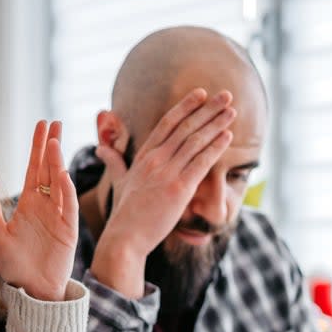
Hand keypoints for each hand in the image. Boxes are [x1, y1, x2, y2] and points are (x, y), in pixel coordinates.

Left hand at [0, 121, 78, 301]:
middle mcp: (46, 206)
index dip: (38, 148)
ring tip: (55, 141)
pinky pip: (68, 207)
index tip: (41, 127)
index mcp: (29, 204)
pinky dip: (66, 191)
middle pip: (50, 169)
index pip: (35, 169)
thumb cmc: (16, 267)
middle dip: (52, 146)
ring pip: (60, 183)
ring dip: (57, 163)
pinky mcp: (68, 231)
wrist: (32, 290)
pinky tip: (62, 173)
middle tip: (55, 123)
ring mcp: (59, 217)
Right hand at [90, 89, 235, 297]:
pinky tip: (228, 136)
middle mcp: (155, 160)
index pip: (167, 123)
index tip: (201, 94)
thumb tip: (100, 150)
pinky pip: (201, 163)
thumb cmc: (125, 213)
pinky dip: (215, 147)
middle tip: (226, 95)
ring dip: (216, 124)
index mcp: (143, 156)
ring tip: (232, 111)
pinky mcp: (178, 189)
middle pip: (185, 127)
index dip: (185, 106)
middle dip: (208, 109)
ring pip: (195, 141)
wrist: (125, 237)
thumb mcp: (119, 181)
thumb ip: (114, 162)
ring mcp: (167, 173)